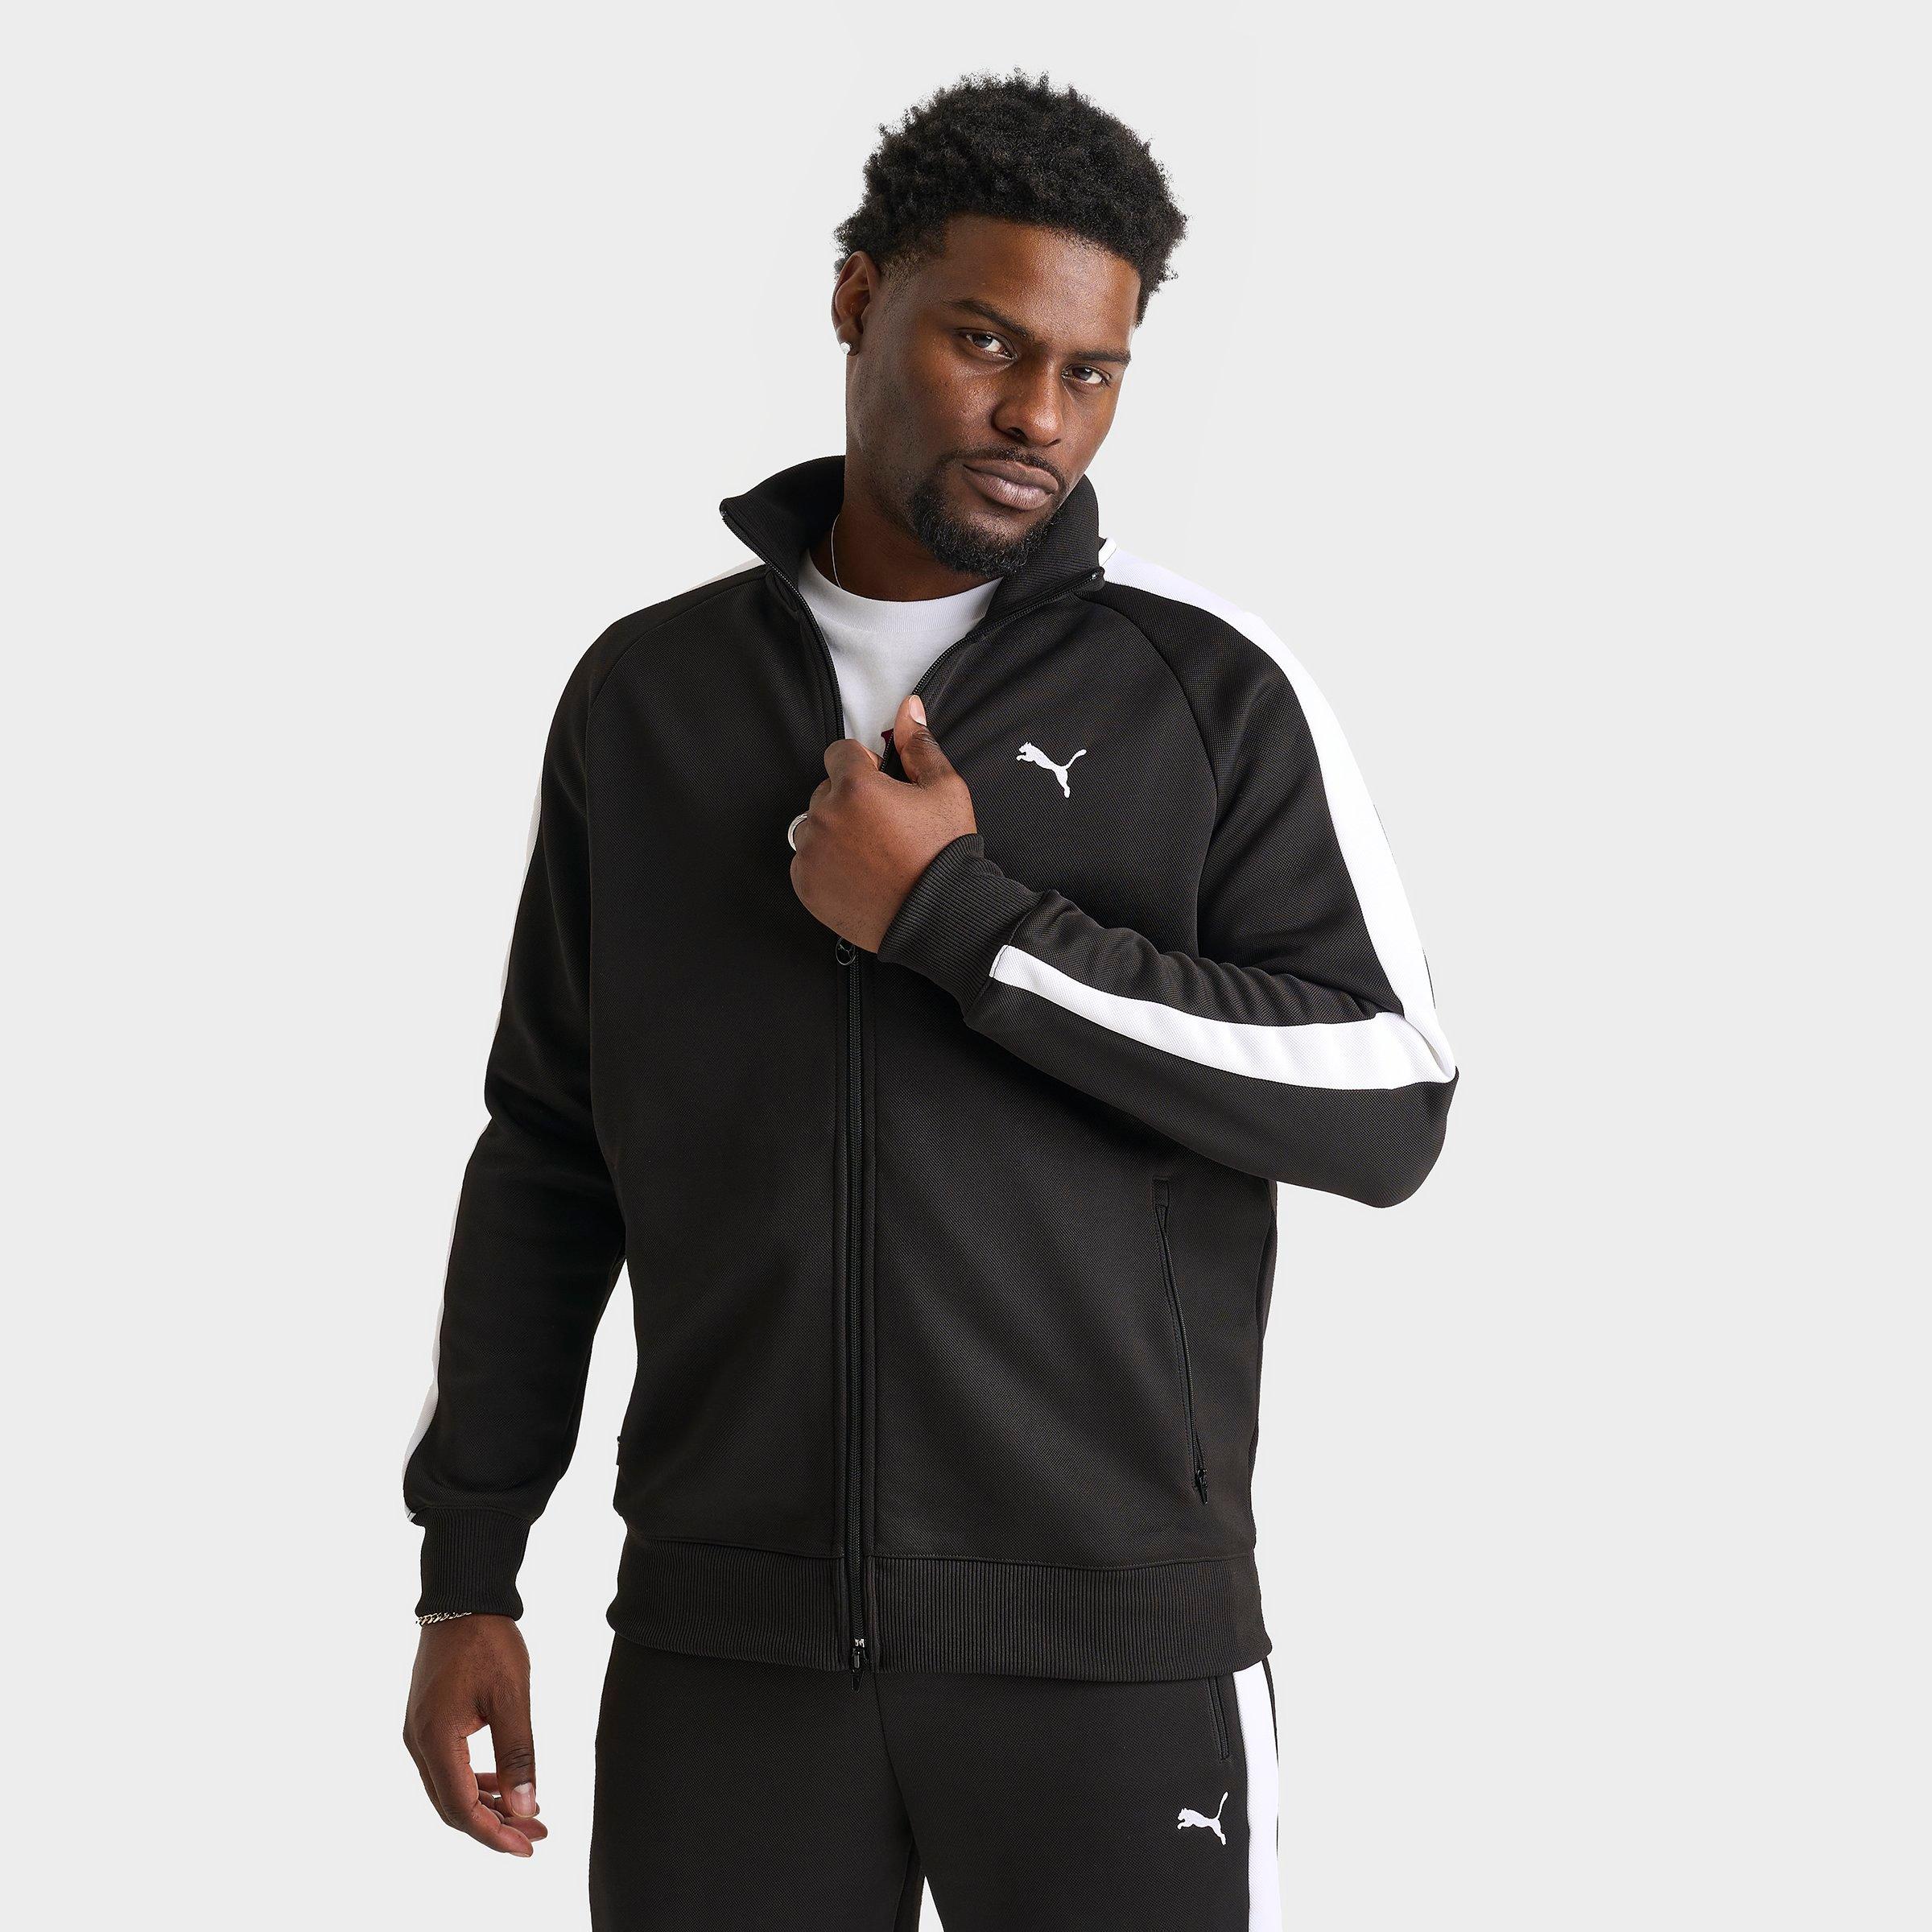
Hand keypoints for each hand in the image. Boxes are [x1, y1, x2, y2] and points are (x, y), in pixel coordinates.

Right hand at [403, 1614, 547, 1856]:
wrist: (463, 1597)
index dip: (494, 1834)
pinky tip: (503, 1785)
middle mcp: (419, 1742)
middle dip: (493, 1825)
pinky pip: (448, 1766)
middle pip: (452, 1805)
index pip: (461, 1808)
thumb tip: (526, 1807)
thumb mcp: (512, 1697)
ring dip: (486, 1805)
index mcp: (436, 1739)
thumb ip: (518, 1754)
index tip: (527, 1845)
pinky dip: (476, 1781)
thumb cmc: (488, 1641)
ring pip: (450, 1788)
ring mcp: (419, 1732)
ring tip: (527, 1814)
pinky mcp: (428, 1720)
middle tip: (535, 1834)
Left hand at [789, 693, 976, 949]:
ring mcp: (811, 853)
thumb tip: (908, 707)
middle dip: (849, 801)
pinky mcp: (805, 884)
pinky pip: (806, 861)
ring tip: (871, 854)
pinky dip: (826, 864)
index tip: (880, 788)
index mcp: (855, 786)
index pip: (838, 753)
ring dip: (835, 832)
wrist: (940, 917)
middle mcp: (825, 816)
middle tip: (883, 828)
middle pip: (825, 791)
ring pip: (814, 826)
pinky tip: (858, 874)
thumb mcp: (944, 790)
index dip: (862, 766)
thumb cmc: (944, 854)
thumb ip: (918, 745)